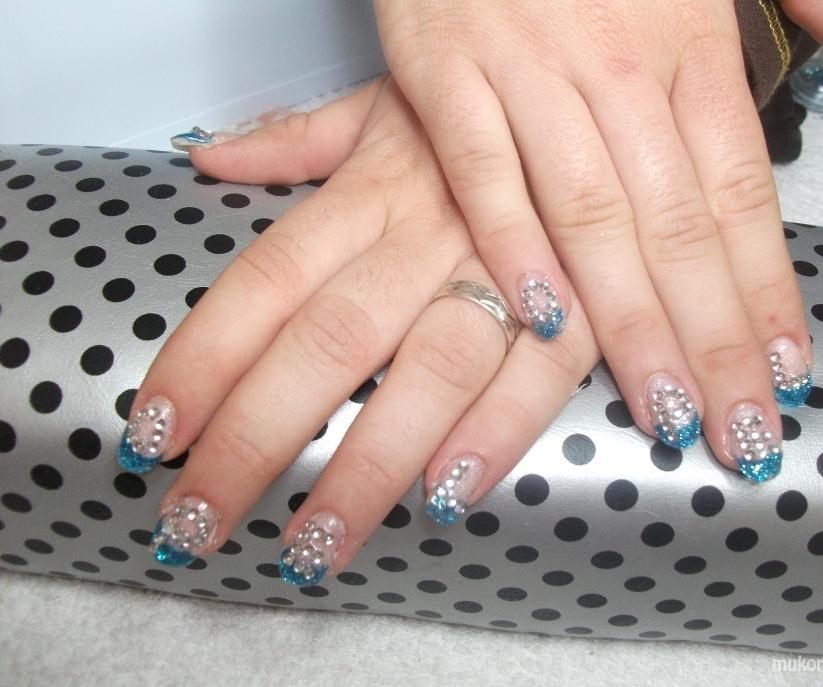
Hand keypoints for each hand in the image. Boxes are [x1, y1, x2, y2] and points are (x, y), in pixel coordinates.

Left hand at [121, 78, 599, 581]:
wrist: (608, 102)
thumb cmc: (485, 117)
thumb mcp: (386, 103)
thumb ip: (296, 138)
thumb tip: (211, 157)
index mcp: (374, 188)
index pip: (268, 280)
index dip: (206, 359)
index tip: (155, 434)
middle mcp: (431, 234)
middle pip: (329, 343)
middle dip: (257, 439)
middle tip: (198, 521)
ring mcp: (510, 272)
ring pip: (428, 373)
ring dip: (368, 466)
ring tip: (311, 546)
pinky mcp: (585, 305)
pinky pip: (539, 376)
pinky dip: (496, 434)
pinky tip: (446, 497)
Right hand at [373, 0, 817, 479]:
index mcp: (689, 42)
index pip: (740, 193)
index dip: (765, 290)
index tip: (785, 372)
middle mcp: (620, 68)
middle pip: (677, 228)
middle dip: (714, 339)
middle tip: (739, 430)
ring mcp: (529, 72)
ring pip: (592, 216)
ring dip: (631, 320)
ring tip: (666, 405)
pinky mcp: (446, 75)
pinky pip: (484, 173)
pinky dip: (511, 243)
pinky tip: (544, 318)